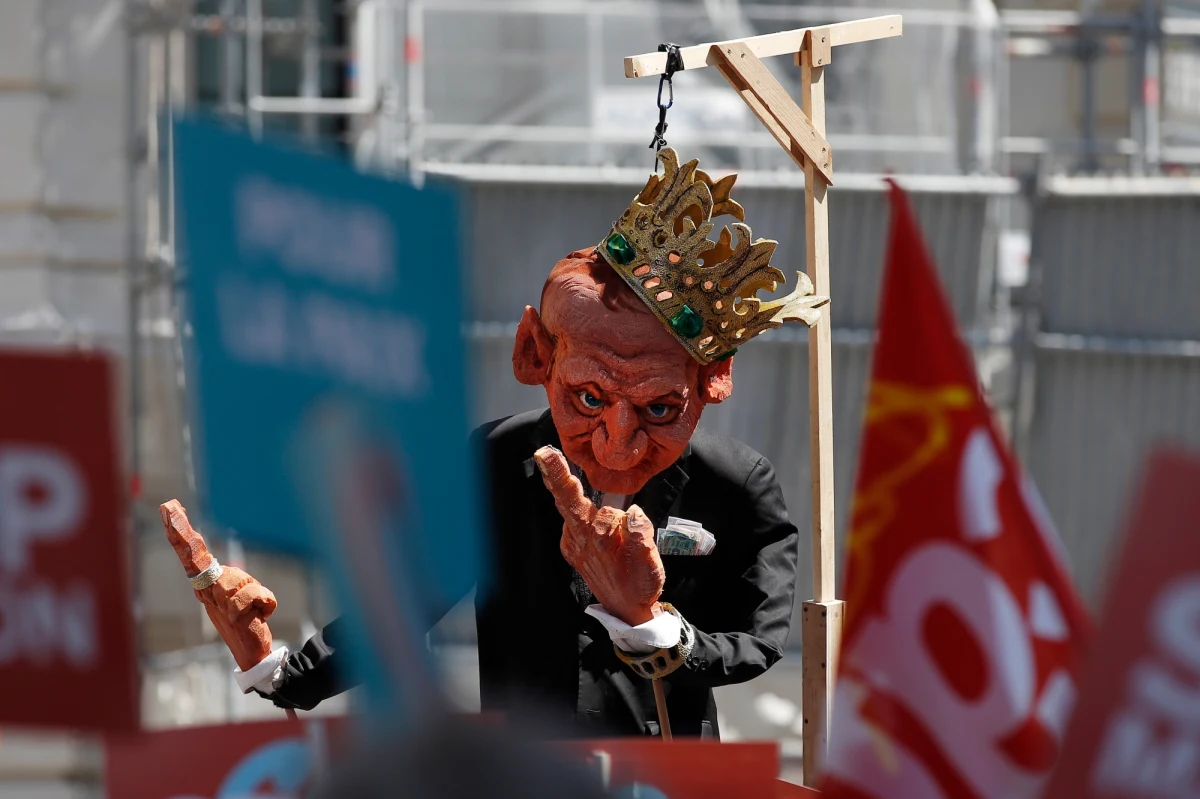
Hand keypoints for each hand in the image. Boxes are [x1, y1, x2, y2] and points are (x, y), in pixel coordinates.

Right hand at [160, 499, 277, 671]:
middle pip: (196, 561)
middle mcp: (208, 594)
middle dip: (182, 534)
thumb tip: (231, 572)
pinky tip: (263, 615)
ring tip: (256, 609)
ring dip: (254, 591)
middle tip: (170, 508)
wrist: (252, 651)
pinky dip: (266, 603)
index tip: (169, 508)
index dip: (180, 531)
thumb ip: (234, 581)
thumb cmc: (245, 620)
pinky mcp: (235, 618)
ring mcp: (220, 606)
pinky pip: (255, 597)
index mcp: (207, 586)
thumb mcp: (239, 595)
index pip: (192, 555)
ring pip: (237, 581)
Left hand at [534, 447, 663, 625]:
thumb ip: (640, 536)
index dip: (561, 477)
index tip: (547, 456)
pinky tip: (601, 520)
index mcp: (595, 540)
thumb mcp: (648, 563)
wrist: (627, 610)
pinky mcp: (574, 546)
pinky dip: (584, 513)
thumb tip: (631, 511)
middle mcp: (579, 540)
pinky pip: (578, 520)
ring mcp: (574, 543)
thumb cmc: (639, 584)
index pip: (576, 502)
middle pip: (568, 501)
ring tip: (605, 514)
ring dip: (582, 498)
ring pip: (578, 510)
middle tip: (546, 453)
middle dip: (558, 475)